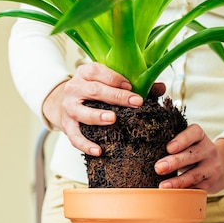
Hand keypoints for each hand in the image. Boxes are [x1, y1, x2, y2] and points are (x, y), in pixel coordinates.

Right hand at [42, 62, 163, 154]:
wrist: (62, 103)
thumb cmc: (93, 92)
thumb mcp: (108, 82)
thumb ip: (135, 85)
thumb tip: (161, 87)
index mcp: (85, 73)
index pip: (98, 71)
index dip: (115, 78)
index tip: (132, 86)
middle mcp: (74, 88)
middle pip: (94, 91)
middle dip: (116, 97)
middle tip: (136, 103)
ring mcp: (69, 108)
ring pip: (82, 112)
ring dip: (97, 116)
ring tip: (112, 119)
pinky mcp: (66, 126)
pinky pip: (74, 137)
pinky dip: (85, 145)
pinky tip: (98, 151)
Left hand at [154, 124, 223, 193]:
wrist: (220, 166)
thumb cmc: (192, 152)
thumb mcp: (188, 142)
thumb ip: (172, 144)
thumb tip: (144, 151)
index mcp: (200, 136)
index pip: (194, 133)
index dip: (182, 140)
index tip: (169, 148)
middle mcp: (208, 150)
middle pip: (192, 155)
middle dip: (175, 162)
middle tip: (158, 168)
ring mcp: (211, 167)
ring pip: (194, 175)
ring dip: (178, 182)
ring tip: (163, 186)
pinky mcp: (210, 183)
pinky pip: (196, 189)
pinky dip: (184, 192)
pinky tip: (173, 196)